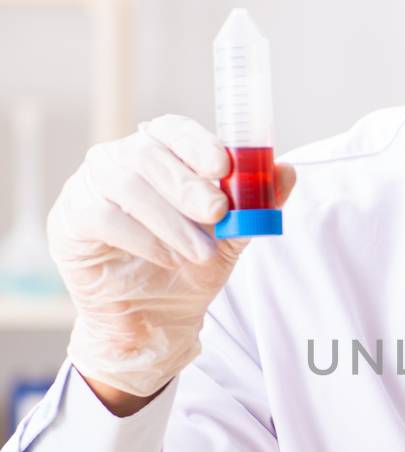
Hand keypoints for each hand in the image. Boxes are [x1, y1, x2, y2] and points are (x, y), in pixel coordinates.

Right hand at [47, 115, 295, 400]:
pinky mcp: (69, 221)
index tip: (223, 166)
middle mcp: (118, 161)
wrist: (154, 321)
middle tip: (218, 213)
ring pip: (126, 184)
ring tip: (199, 252)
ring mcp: (88, 187)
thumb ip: (255, 205)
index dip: (196, 142)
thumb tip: (287, 172)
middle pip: (149, 154)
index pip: (172, 130)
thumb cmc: (187, 269)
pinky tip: (167, 258)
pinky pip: (102, 217)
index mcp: (157, 154)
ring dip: (170, 220)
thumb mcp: (230, 238)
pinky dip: (142, 238)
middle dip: (188, 185)